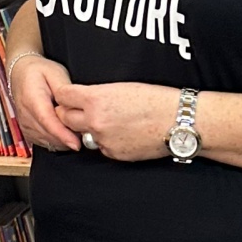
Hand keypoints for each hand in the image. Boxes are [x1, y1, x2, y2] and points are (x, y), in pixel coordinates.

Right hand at [7, 51, 80, 152]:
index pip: (47, 121)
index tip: (76, 143)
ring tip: (77, 128)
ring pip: (48, 142)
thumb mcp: (55, 73)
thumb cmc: (38, 72)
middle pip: (49, 135)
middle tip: (86, 132)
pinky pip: (46, 143)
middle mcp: (26, 115)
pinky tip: (66, 132)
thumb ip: (64, 90)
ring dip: (64, 140)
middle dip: (69, 137)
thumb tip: (73, 105)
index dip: (62, 134)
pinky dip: (58, 141)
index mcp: (32, 99)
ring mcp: (25, 125)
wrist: (20, 73)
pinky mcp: (28, 132)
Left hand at [53, 80, 177, 162]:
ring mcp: (103, 140)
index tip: (67, 96)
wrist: (177, 121)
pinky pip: (101, 148)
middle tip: (80, 110)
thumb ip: (97, 95)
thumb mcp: (122, 87)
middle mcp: (94, 120)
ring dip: (88, 130)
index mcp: (95, 98)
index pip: (63, 96)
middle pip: (64, 118)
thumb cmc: (155, 99)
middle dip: (70, 113)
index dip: (64, 95)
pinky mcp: (113, 154)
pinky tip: (123, 134)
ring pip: (83, 135)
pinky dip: (107, 142)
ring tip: (108, 122)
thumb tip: (83, 100)